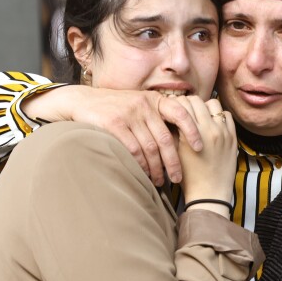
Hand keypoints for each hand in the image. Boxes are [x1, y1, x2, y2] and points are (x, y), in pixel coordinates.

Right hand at [23, 86, 203, 185]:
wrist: (82, 101)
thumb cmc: (115, 108)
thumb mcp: (138, 105)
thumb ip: (155, 118)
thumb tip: (179, 141)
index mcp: (154, 100)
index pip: (180, 113)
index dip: (192, 130)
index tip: (199, 148)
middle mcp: (143, 105)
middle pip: (165, 138)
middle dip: (174, 162)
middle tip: (178, 179)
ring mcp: (129, 114)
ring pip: (150, 147)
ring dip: (156, 168)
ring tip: (160, 181)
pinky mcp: (114, 124)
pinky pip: (133, 149)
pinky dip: (140, 165)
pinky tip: (144, 174)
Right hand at [176, 97, 237, 216]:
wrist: (209, 194)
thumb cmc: (188, 176)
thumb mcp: (175, 152)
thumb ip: (173, 131)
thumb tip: (170, 115)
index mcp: (193, 132)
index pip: (183, 104)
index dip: (175, 104)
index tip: (173, 109)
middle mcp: (210, 128)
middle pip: (197, 100)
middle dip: (188, 103)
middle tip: (184, 111)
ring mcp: (223, 132)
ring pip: (213, 104)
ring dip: (205, 108)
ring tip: (200, 117)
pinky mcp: (232, 137)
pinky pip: (227, 115)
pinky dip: (219, 116)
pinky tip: (212, 124)